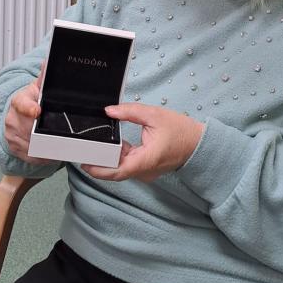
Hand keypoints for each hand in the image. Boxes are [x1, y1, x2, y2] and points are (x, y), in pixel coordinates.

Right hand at [4, 61, 54, 165]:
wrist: (18, 113)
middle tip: (59, 135)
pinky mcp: (13, 146)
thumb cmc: (32, 100)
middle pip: (28, 128)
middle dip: (43, 132)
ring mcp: (11, 133)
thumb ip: (44, 77)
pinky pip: (29, 155)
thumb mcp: (38, 88)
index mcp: (19, 100)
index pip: (21, 103)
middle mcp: (11, 117)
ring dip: (44, 147)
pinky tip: (50, 154)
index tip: (37, 111)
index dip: (29, 108)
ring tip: (58, 146)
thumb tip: (47, 61)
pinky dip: (41, 157)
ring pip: (30, 144)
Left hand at [81, 104, 204, 181]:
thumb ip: (129, 112)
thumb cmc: (180, 130)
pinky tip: (115, 144)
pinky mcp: (147, 168)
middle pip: (116, 171)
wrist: (199, 143)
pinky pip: (129, 165)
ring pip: (121, 168)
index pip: (116, 171)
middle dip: (99, 162)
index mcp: (146, 160)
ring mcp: (146, 172)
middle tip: (83, 151)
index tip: (84, 162)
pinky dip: (120, 156)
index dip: (98, 169)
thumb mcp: (154, 115)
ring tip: (96, 144)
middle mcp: (144, 171)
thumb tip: (109, 110)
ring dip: (110, 158)